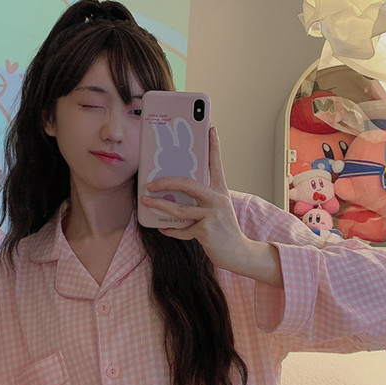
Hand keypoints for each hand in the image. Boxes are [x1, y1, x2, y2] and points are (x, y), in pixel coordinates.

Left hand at [140, 128, 281, 286]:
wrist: (239, 253)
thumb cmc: (224, 231)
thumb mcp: (217, 211)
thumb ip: (201, 201)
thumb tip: (175, 196)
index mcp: (221, 192)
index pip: (216, 164)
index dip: (213, 146)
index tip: (210, 129)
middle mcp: (218, 200)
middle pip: (188, 184)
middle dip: (166, 182)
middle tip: (150, 183)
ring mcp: (212, 215)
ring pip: (180, 209)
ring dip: (159, 206)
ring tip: (145, 201)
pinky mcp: (206, 231)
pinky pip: (182, 230)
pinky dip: (171, 231)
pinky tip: (163, 229)